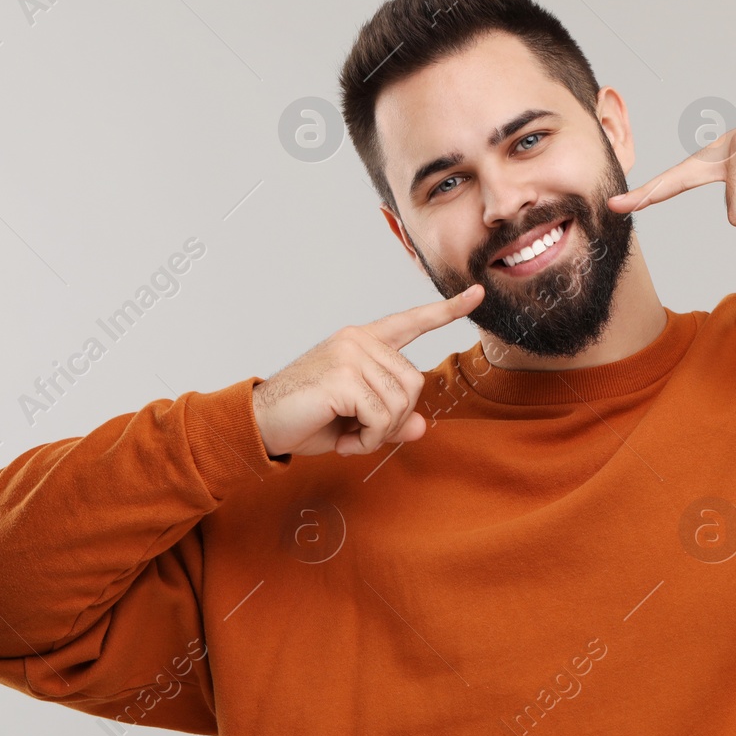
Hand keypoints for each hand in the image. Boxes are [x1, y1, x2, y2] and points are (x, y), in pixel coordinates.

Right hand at [251, 284, 483, 457]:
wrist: (259, 424)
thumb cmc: (305, 417)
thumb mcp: (356, 421)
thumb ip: (391, 419)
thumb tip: (422, 426)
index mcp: (363, 341)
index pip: (411, 321)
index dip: (446, 310)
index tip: (477, 293)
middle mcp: (359, 340)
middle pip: (414, 381)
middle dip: (395, 418)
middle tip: (362, 432)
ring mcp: (351, 354)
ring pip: (401, 401)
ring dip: (380, 432)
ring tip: (350, 434)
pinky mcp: (344, 376)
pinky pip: (383, 417)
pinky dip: (370, 440)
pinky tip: (345, 442)